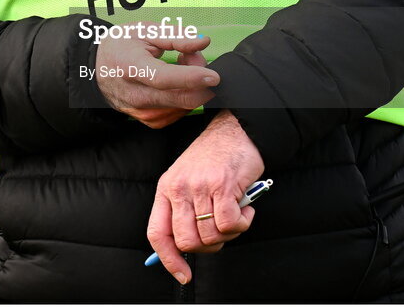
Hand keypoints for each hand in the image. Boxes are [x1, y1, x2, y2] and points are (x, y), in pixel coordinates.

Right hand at [96, 28, 218, 127]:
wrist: (96, 69)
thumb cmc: (121, 45)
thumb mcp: (144, 30)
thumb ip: (175, 37)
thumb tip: (202, 43)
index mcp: (131, 67)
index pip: (164, 78)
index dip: (191, 78)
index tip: (213, 75)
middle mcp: (136, 95)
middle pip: (180, 98)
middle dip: (200, 80)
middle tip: (194, 57)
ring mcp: (142, 111)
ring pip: (183, 106)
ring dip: (193, 87)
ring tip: (181, 64)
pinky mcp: (149, 120)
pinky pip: (178, 112)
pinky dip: (185, 96)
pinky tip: (176, 82)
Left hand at [146, 110, 263, 283]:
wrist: (236, 129)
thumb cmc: (214, 157)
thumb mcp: (187, 179)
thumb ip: (183, 210)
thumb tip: (184, 249)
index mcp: (167, 188)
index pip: (157, 233)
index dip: (168, 260)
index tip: (183, 274)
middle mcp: (179, 188)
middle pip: (187, 241)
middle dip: (207, 247)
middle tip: (221, 234)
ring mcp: (200, 186)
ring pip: (211, 236)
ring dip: (229, 234)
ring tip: (235, 215)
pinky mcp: (223, 186)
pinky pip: (231, 225)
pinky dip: (243, 223)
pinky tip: (246, 209)